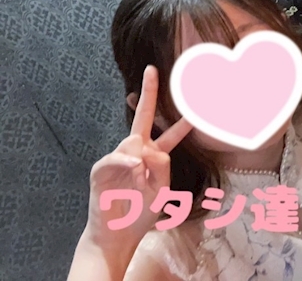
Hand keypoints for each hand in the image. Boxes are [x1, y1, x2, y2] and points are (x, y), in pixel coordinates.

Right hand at [84, 66, 191, 249]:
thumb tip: (146, 150)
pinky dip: (126, 164)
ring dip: (142, 162)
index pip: (172, 134)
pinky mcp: (102, 168)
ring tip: (140, 183)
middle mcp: (137, 152)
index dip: (184, 120)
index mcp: (155, 157)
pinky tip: (133, 169)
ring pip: (136, 142)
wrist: (117, 235)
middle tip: (152, 70)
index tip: (196, 102)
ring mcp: (118, 158)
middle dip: (148, 92)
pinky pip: (117, 157)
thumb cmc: (141, 213)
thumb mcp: (162, 190)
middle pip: (142, 117)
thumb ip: (162, 167)